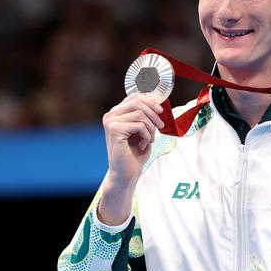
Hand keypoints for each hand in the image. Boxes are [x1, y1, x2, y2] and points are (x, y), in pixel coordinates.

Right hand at [98, 94, 163, 223]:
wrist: (126, 174)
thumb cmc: (134, 154)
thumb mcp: (142, 131)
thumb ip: (145, 116)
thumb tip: (157, 104)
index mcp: (115, 114)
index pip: (134, 96)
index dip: (150, 101)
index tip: (160, 111)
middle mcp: (110, 115)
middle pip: (137, 102)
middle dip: (154, 114)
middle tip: (161, 127)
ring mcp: (110, 122)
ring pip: (140, 114)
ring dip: (151, 128)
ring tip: (149, 140)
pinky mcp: (114, 130)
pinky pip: (139, 125)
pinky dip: (147, 135)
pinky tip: (143, 145)